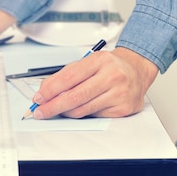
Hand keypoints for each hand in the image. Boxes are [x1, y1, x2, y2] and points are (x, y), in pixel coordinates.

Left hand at [31, 47, 158, 118]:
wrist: (137, 70)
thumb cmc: (110, 66)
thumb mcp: (88, 62)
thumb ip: (66, 74)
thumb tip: (45, 90)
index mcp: (100, 60)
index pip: (69, 77)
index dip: (50, 89)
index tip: (39, 98)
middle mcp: (112, 75)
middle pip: (75, 96)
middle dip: (53, 106)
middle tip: (41, 111)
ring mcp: (119, 93)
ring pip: (83, 109)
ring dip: (65, 112)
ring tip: (57, 110)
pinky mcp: (124, 108)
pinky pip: (95, 115)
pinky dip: (83, 113)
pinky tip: (81, 108)